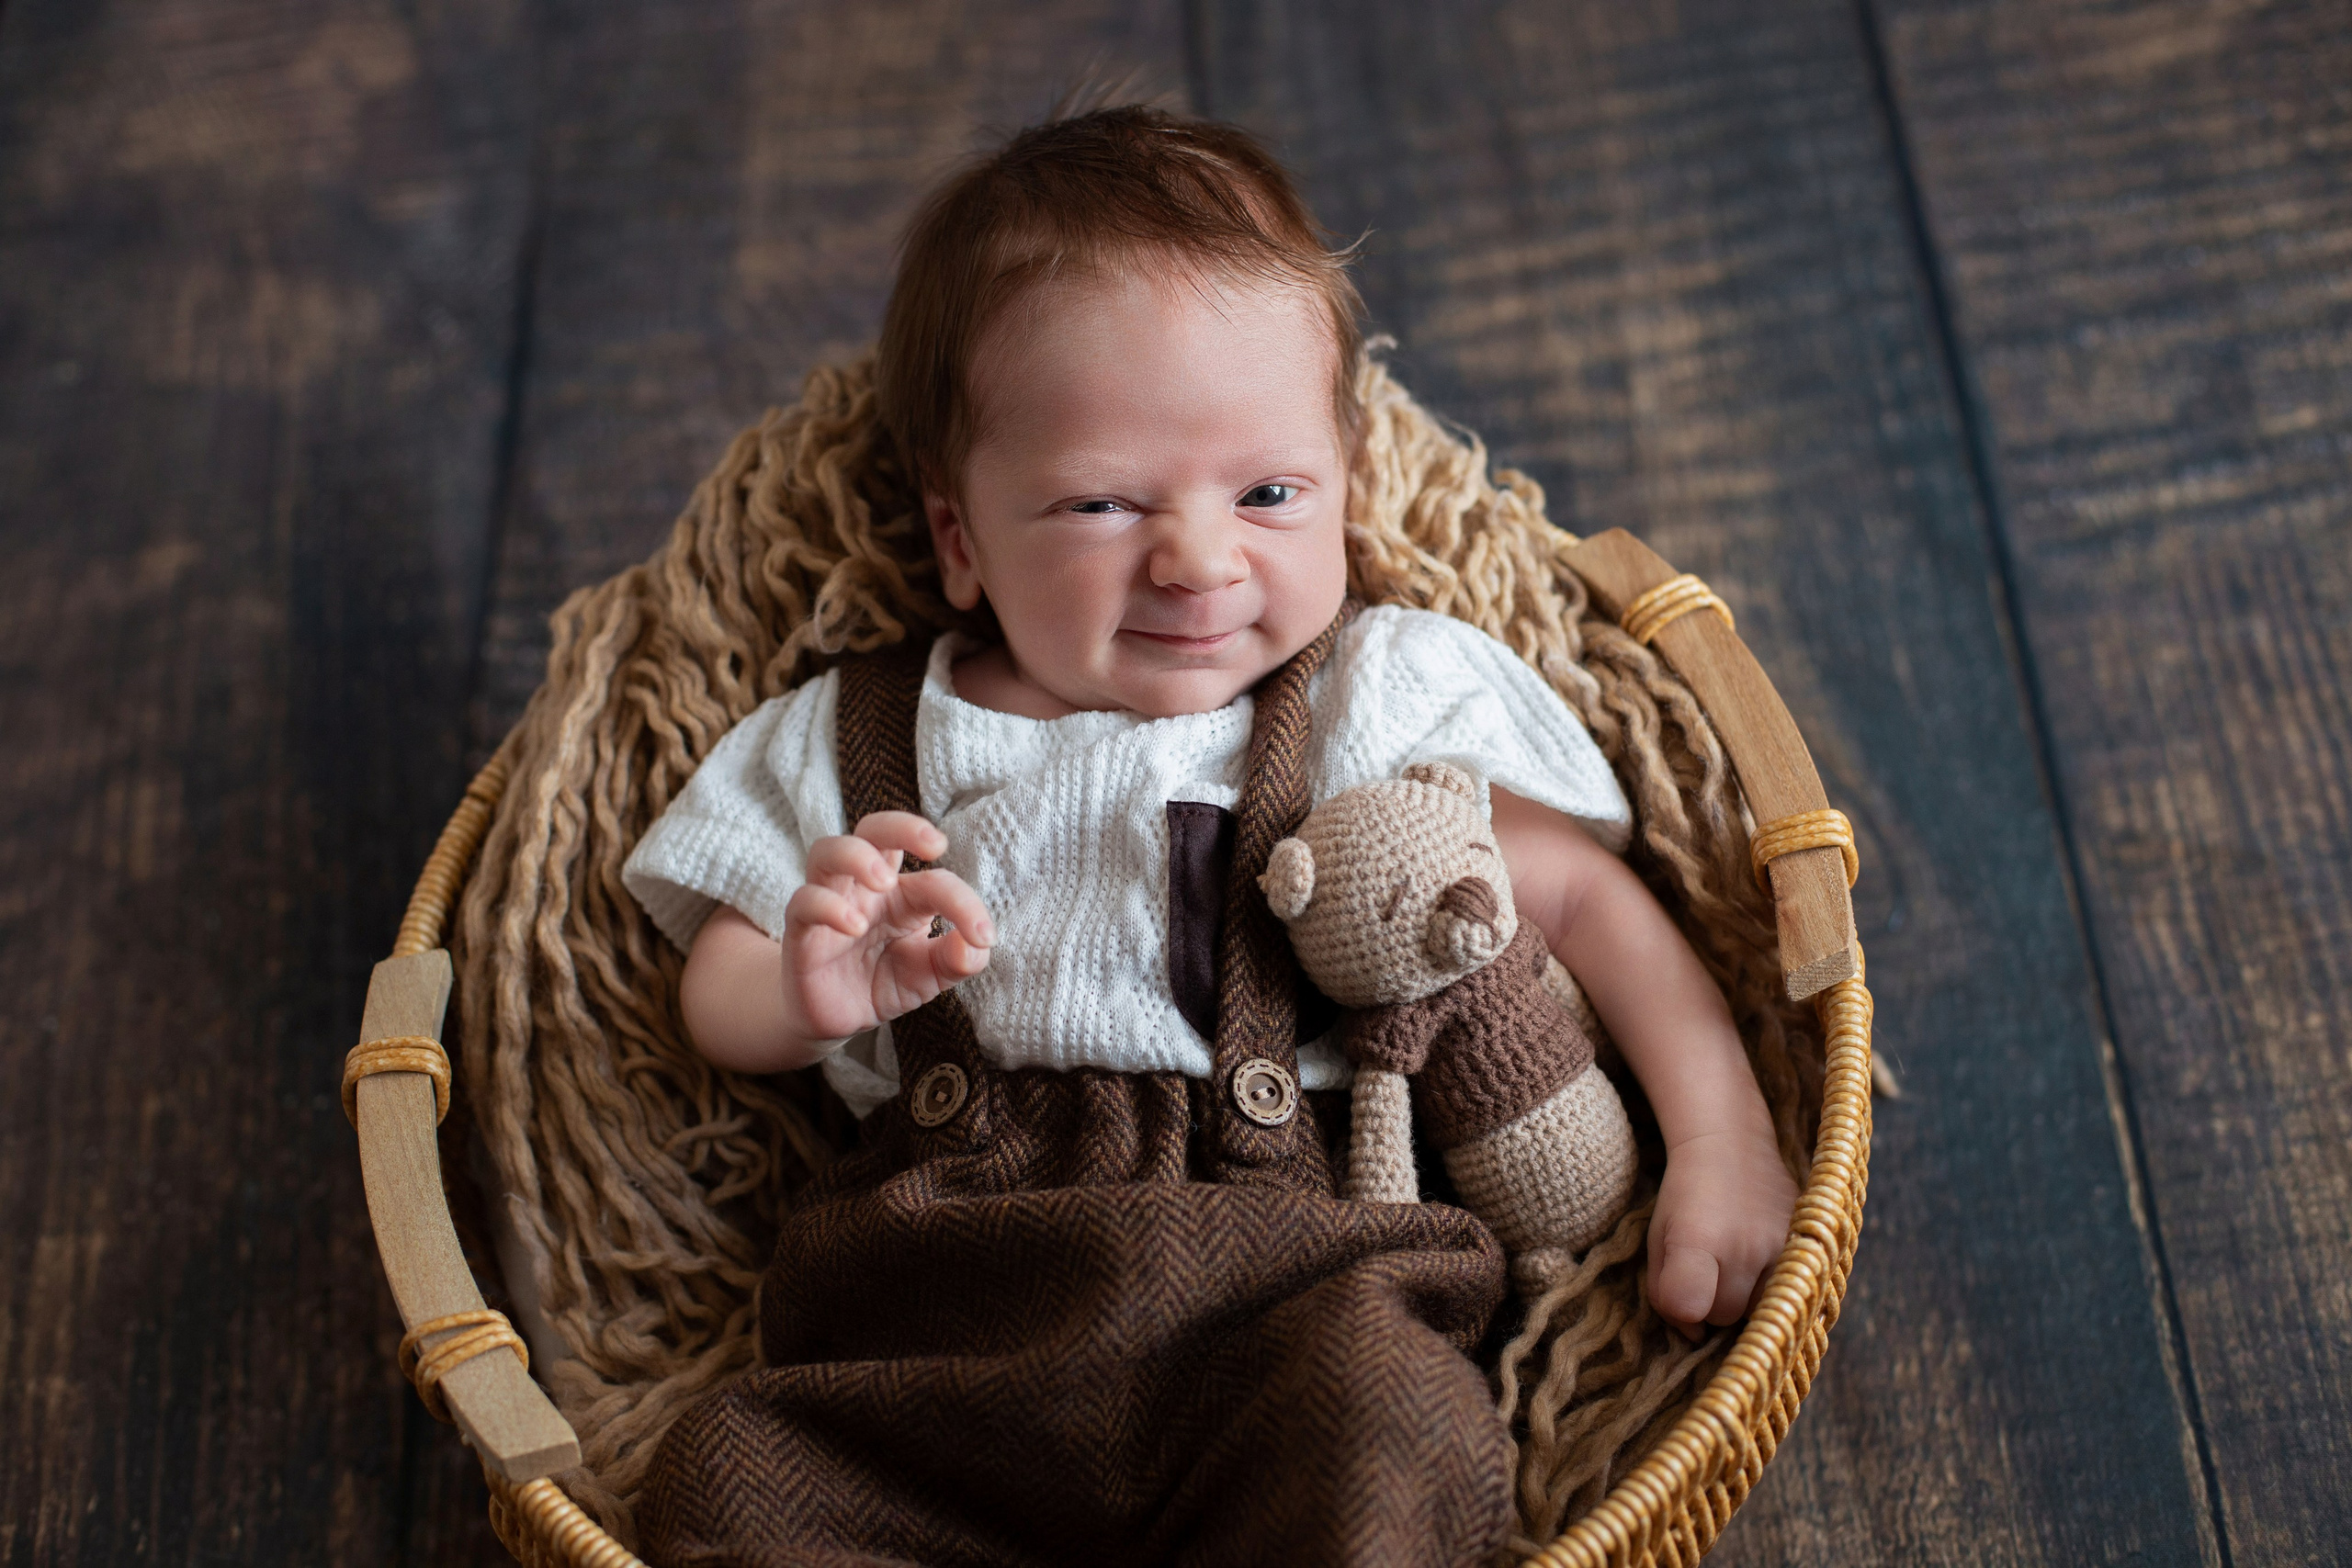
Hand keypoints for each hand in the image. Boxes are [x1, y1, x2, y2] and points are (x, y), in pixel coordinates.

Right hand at [781, 812, 994, 1044]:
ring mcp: (829, 903)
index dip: (964, 902)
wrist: (839, 1020)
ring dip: (858, 856)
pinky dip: (828, 906)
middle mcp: (864, 888)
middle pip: (873, 829)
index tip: (983, 936)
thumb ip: (957, 959)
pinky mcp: (800, 932)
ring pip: (827, 850)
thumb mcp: (930, 976)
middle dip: (902, 825)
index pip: (934, 879)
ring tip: (884, 881)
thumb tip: (978, 945)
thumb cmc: (884, 984)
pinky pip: (803, 902)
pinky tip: (854, 926)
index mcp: (902, 894)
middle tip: (934, 846)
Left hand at [1646, 1126, 1797, 1339]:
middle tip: (1710, 1268)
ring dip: (1747, 1301)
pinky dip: (1778, 1293)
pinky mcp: (1813, 1247)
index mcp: (1697, 1240)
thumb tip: (1696, 1336)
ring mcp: (1785, 1248)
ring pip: (1761, 1314)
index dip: (1680, 1310)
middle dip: (1713, 1303)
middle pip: (1725, 1318)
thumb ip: (1665, 1294)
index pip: (1688, 1306)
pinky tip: (1764, 1267)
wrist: (1732, 1147)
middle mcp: (1746, 1246)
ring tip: (1739, 1264)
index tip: (1681, 1295)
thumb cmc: (1684, 1198)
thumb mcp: (1657, 1240)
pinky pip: (1795, 1300)